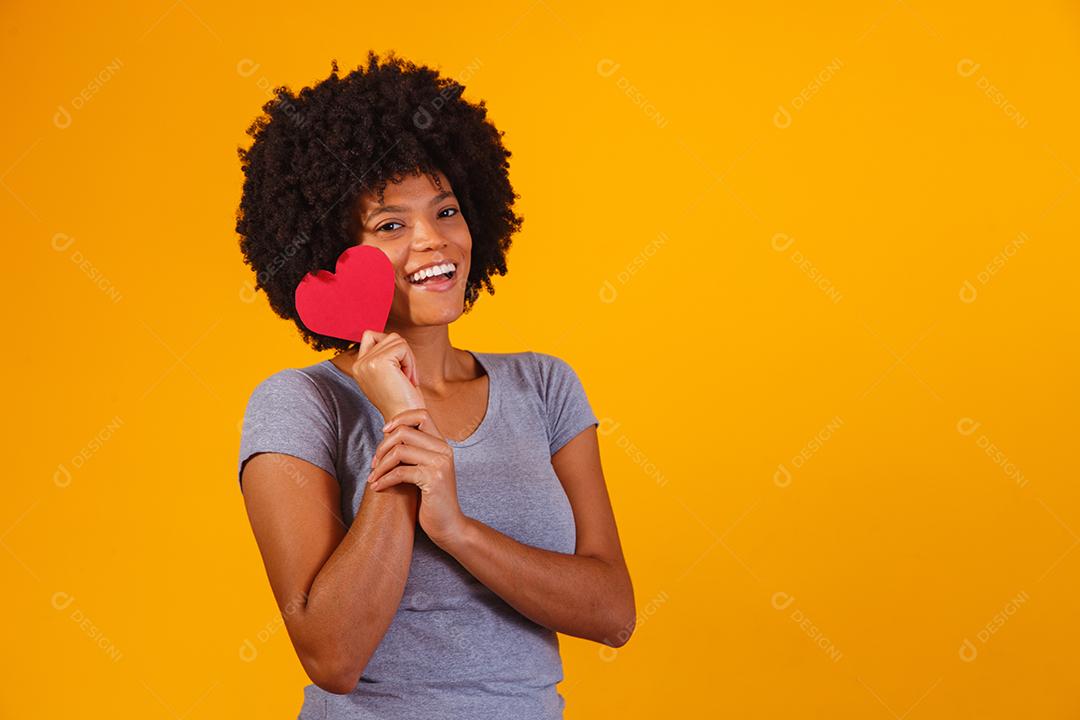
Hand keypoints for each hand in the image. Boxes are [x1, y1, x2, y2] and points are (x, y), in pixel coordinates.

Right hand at [344, 330, 424, 417]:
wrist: (405, 420)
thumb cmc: (403, 400)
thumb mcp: (387, 376)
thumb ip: (384, 356)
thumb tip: (392, 337)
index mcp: (358, 367)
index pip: (371, 335)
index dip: (391, 347)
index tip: (399, 371)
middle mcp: (358, 364)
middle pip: (388, 337)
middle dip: (403, 354)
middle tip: (406, 377)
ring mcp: (366, 362)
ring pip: (397, 340)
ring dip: (409, 358)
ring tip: (407, 378)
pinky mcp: (379, 362)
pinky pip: (403, 347)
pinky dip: (411, 362)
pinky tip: (408, 379)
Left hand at [366, 408, 467, 547]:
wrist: (448, 525)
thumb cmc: (432, 498)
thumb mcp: (425, 469)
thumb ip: (415, 452)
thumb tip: (388, 435)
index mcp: (442, 444)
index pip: (422, 414)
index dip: (400, 418)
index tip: (384, 432)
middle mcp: (444, 450)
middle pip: (404, 432)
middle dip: (382, 446)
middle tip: (374, 463)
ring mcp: (440, 463)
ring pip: (400, 451)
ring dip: (380, 465)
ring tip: (373, 477)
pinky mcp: (433, 479)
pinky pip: (400, 472)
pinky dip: (384, 480)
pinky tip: (377, 488)